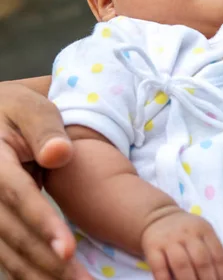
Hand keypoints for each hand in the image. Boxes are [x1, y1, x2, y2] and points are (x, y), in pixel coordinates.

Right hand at [0, 81, 92, 278]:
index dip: (42, 223)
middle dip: (46, 260)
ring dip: (36, 272)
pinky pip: (0, 251)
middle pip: (11, 232)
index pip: (18, 196)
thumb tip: (57, 154)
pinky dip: (22, 269)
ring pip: (4, 249)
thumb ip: (45, 128)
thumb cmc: (15, 110)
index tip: (68, 250)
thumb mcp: (31, 107)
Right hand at [141, 206, 222, 279]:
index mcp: (204, 229)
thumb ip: (210, 252)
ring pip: (181, 264)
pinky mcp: (152, 246)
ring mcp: (169, 239)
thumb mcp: (201, 233)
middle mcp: (187, 233)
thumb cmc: (186, 232)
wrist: (158, 217)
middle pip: (201, 260)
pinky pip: (159, 267)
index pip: (217, 254)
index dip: (222, 274)